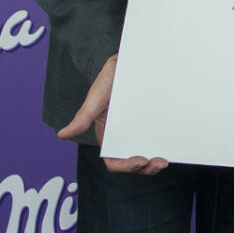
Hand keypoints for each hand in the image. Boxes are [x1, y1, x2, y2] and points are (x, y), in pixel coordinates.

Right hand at [58, 55, 167, 174]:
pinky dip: (162, 146)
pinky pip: (156, 139)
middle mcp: (123, 137)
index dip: (125, 166)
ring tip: (164, 160)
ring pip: (146, 154)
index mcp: (107, 137)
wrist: (123, 64)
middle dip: (145, 168)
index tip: (139, 160)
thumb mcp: (95, 99)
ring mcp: (137, 131)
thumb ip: (82, 118)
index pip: (114, 161)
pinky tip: (171, 145)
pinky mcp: (150, 123)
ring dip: (154, 162)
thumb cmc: (106, 82)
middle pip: (132, 162)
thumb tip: (62, 135)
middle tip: (159, 162)